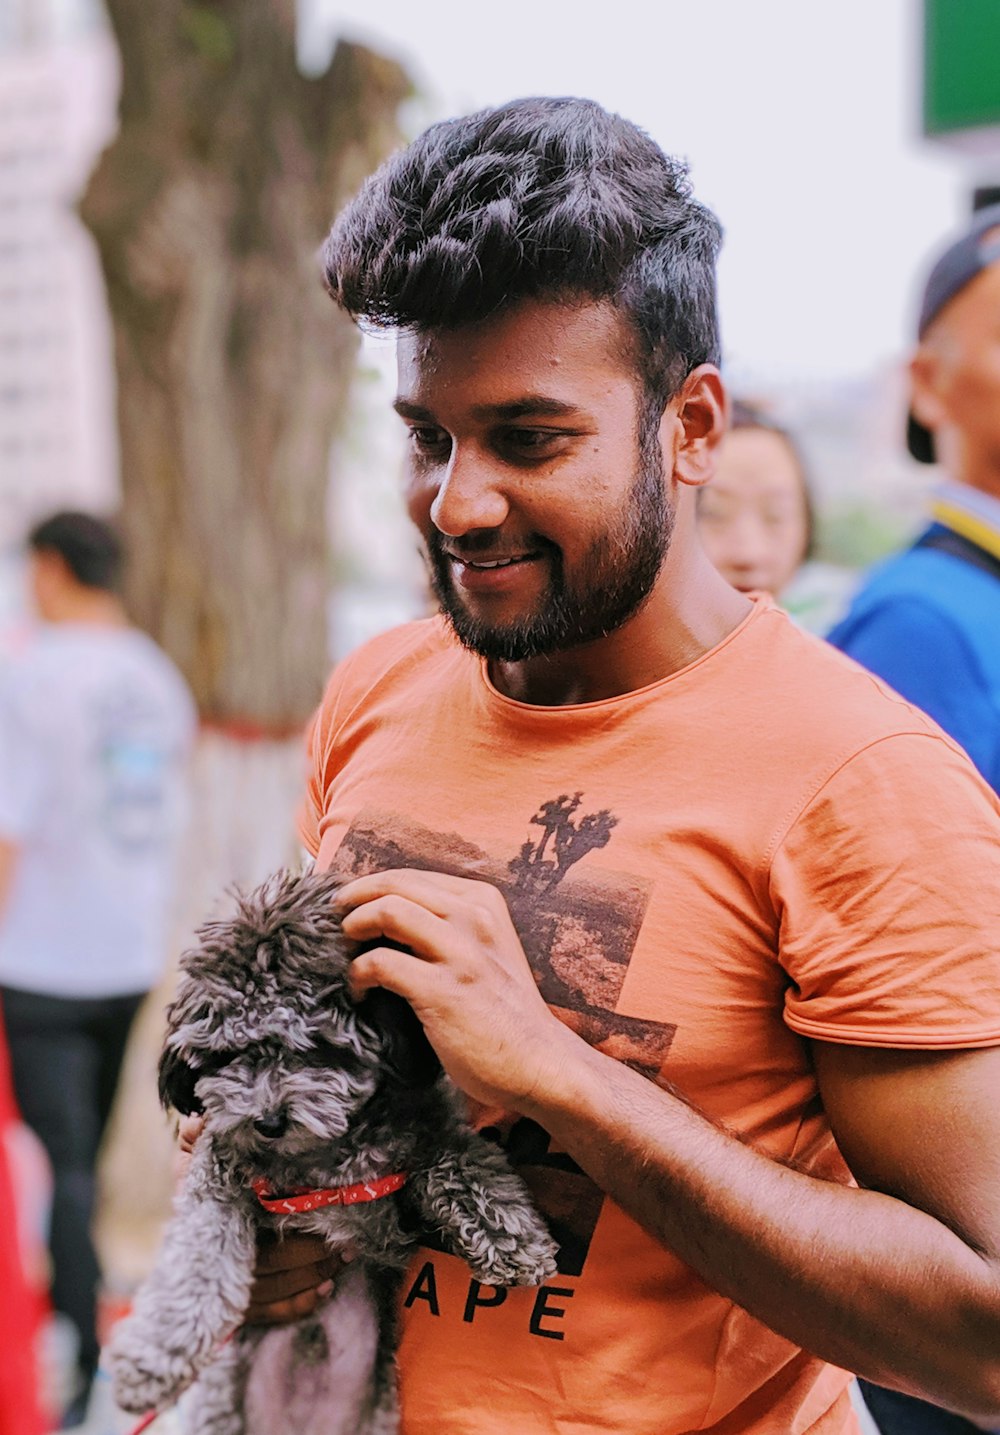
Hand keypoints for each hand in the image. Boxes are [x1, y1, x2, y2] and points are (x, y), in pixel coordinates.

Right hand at [174, 1108, 345, 1324]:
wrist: (181, 1229)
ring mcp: (229, 1287)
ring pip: (277, 1290)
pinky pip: (271, 1314)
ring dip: (314, 1276)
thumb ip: (196, 1139)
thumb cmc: (198, 1188)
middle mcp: (221, 1257)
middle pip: (272, 1263)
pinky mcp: (238, 1309)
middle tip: (346, 1240)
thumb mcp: (193, 1161)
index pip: (245, 1224)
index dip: (281, 1223)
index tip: (312, 1212)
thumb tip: (202, 1119)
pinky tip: (325, 1290)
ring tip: (344, 1258)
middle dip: (312, 1254)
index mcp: (212, 1218)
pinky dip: (299, 1305)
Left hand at [336, 869, 575, 1110]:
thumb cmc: (504, 1012)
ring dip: (353, 927)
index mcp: (483, 902)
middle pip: (394, 884)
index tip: (352, 906)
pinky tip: (360, 991)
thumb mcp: (486, 949)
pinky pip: (381, 963)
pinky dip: (358, 974)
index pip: (412, 876)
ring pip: (387, 911)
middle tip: (334, 920)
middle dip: (353, 898)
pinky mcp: (444, 990)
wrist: (539, 1062)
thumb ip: (449, 926)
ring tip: (344, 950)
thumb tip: (388, 915)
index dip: (372, 887)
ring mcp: (461, 952)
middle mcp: (474, 917)